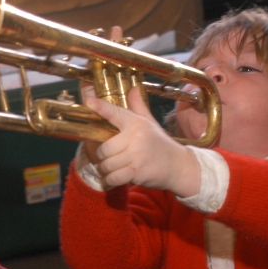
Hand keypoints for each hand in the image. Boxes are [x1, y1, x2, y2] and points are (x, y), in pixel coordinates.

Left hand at [79, 28, 199, 194]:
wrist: (178, 166)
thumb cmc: (160, 144)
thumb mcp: (150, 123)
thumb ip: (138, 106)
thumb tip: (133, 88)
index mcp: (137, 123)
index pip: (116, 113)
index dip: (101, 107)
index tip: (89, 101)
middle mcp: (136, 137)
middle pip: (104, 148)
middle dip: (102, 156)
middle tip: (109, 158)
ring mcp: (137, 155)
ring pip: (106, 164)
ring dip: (106, 170)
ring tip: (113, 168)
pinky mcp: (137, 171)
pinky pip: (113, 177)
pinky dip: (110, 180)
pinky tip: (115, 178)